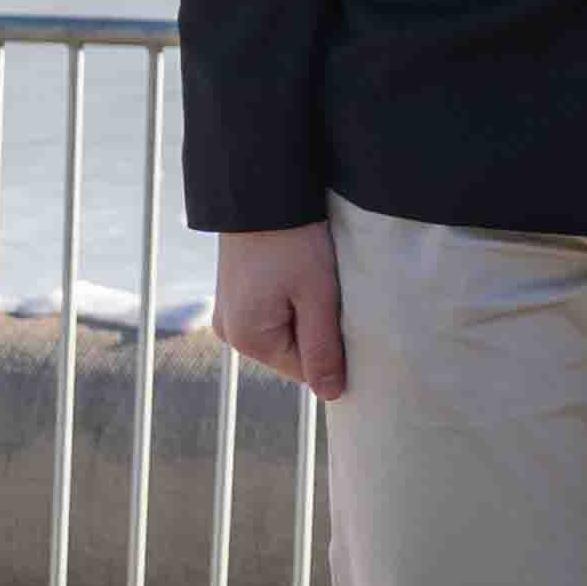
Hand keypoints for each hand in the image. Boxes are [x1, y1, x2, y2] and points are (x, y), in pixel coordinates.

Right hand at [213, 225, 347, 399]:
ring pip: (287, 329)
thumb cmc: (293, 241)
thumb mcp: (317, 295)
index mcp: (248, 339)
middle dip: (322, 330)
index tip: (355, 322)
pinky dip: (296, 299)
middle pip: (295, 350)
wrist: (262, 190)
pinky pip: (275, 311)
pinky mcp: (238, 292)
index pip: (305, 370)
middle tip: (339, 294)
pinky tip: (305, 274)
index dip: (337, 352)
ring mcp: (231, 311)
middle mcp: (231, 332)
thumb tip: (330, 395)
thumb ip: (323, 348)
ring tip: (320, 279)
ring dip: (310, 313)